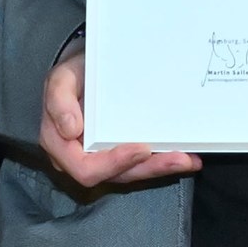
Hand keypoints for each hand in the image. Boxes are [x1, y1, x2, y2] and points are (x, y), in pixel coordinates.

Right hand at [40, 51, 197, 194]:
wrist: (84, 71)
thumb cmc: (72, 77)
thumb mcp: (60, 80)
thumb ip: (59, 101)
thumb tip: (71, 130)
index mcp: (63, 147)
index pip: (86, 169)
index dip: (114, 164)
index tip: (141, 149)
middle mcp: (84, 159)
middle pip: (117, 175)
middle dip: (150, 168)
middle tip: (179, 158)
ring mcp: (105, 158)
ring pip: (134, 172)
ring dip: (162, 167)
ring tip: (188, 160)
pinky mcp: (122, 153)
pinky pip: (142, 163)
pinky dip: (164, 160)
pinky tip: (187, 157)